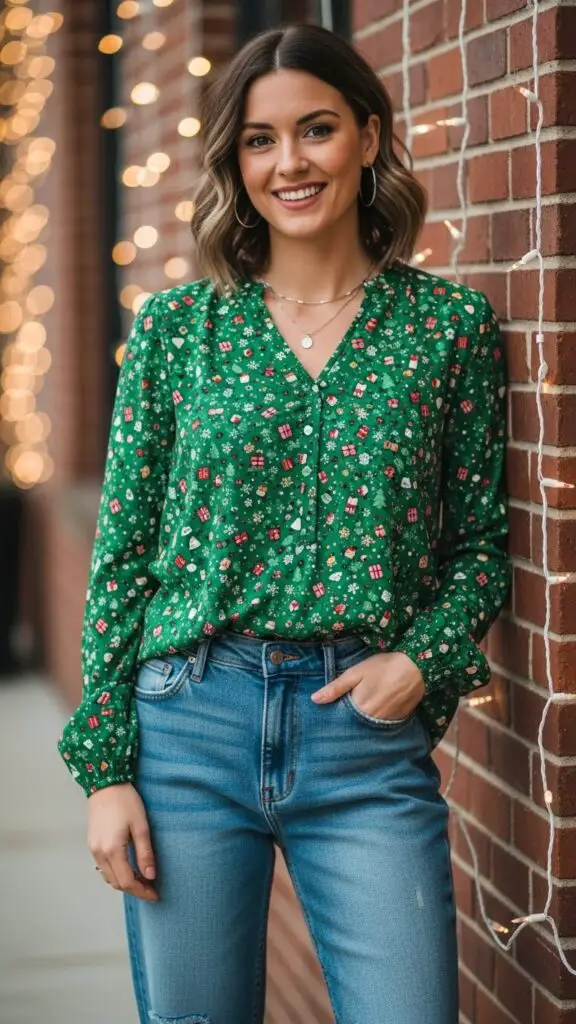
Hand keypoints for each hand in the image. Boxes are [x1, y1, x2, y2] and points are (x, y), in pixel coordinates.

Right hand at [88, 782, 158, 901]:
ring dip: (124, 882)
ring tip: (142, 879)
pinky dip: (116, 873)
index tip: (155, 895)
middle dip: (134, 889)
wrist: (105, 783)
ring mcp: (93, 849)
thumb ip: (145, 853)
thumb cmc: (126, 801)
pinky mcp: (92, 843)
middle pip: (117, 883)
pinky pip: (103, 867)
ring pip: (109, 877)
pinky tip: (128, 868)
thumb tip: (151, 876)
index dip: (142, 891)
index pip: (127, 882)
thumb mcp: (141, 826)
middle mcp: (99, 854)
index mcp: (112, 850)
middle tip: (151, 888)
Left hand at [311, 651, 425, 720]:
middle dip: (347, 721)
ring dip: (362, 722)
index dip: (335, 715)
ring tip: (358, 713)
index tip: (328, 714)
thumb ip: (335, 687)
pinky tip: (375, 712)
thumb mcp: (356, 672)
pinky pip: (382, 724)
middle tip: (343, 713)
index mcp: (359, 708)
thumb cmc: (383, 666)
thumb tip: (314, 700)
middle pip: (354, 725)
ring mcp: (386, 722)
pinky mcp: (398, 720)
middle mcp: (372, 720)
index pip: (341, 719)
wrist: (417, 667)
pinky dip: (376, 720)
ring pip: (368, 726)